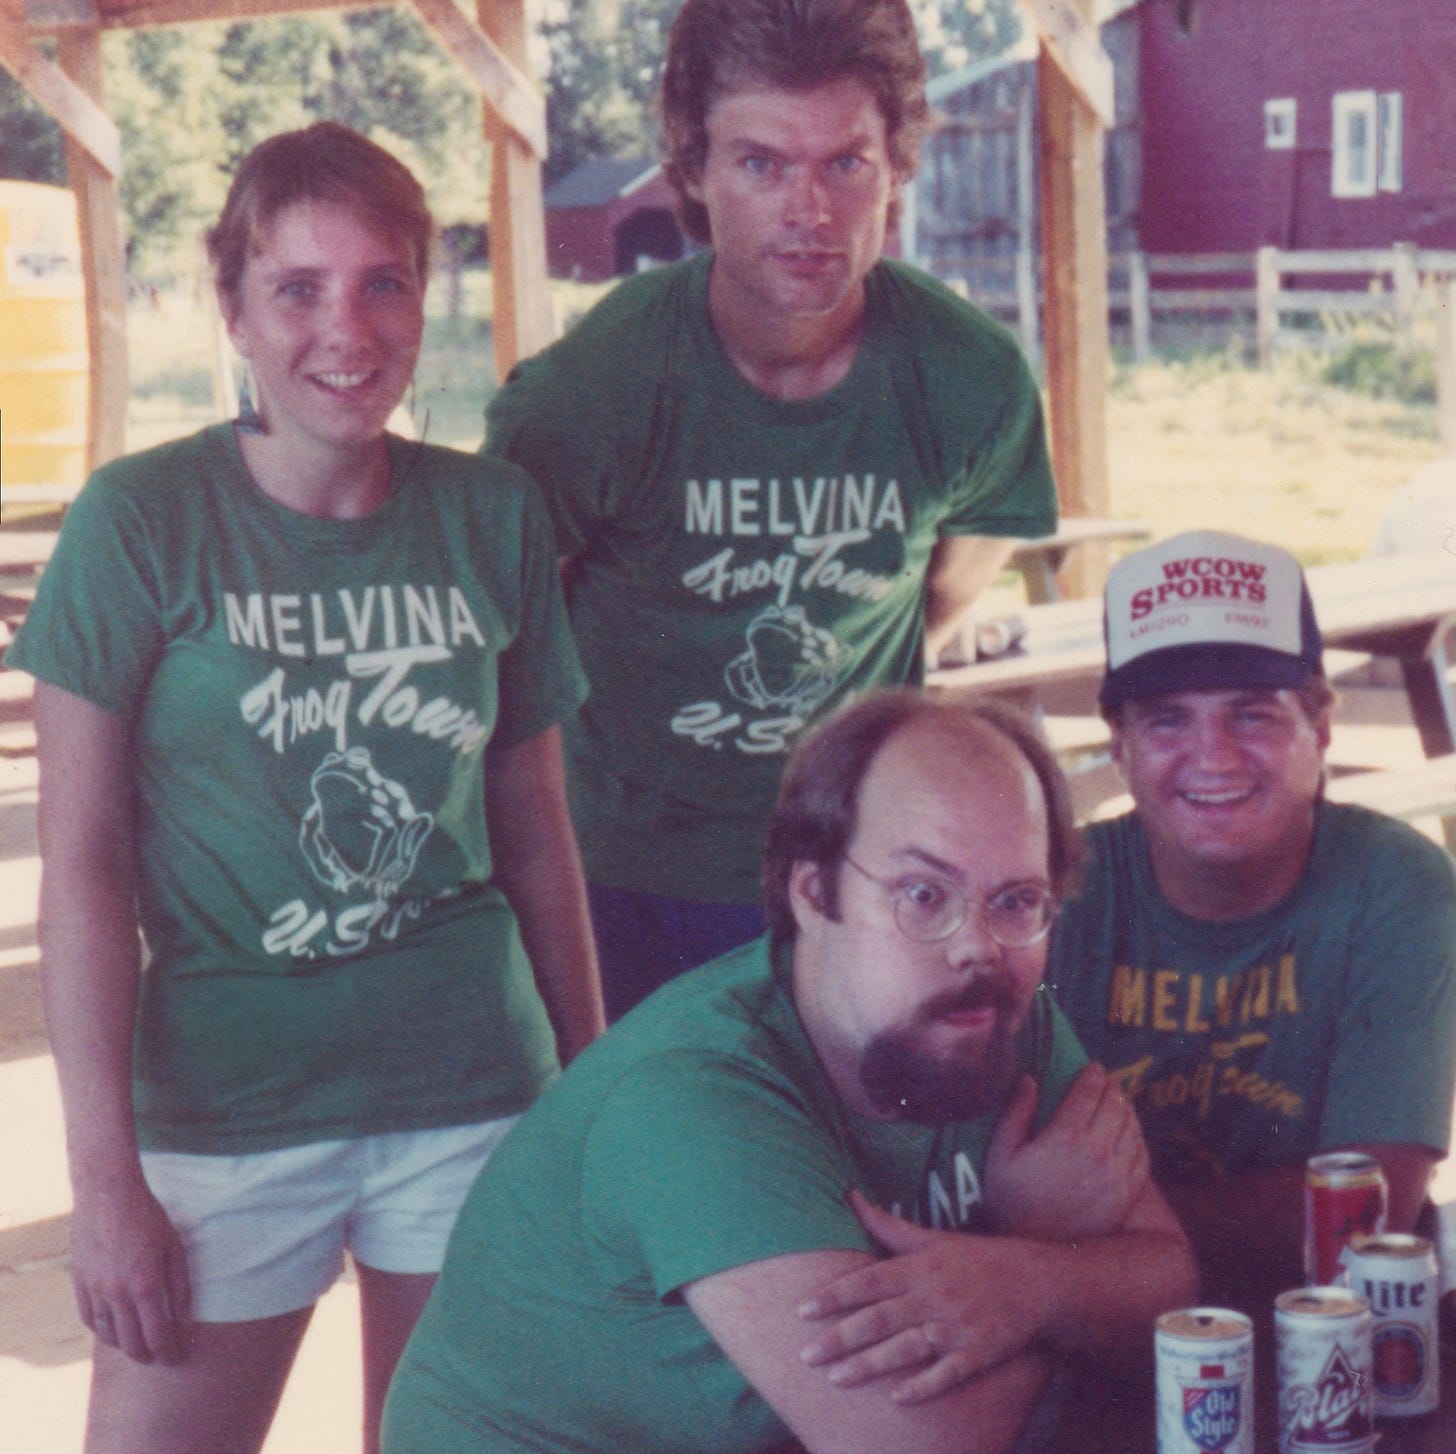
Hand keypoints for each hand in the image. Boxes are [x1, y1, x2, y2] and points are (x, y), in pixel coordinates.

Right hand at [69, 1169, 190, 1364]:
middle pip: (131, 1343)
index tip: (178, 1358)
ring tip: (139, 1347)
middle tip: (161, 1358)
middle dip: (148, 1356)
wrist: (107, 1195)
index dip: (169, 1352)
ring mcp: (95, 1291)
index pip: (158, 1335)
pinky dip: (103, 1331)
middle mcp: (117, 1294)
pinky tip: (114, 1330)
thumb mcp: (174, 1248)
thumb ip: (180, 1287)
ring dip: (125, 1346)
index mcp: (145, 1285)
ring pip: (108, 1335)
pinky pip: (90, 1319)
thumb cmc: (148, 1217)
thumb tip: (184, 1320)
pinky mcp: (79, 1284)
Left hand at [796, 1191, 1042, 1404]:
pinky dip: (923, 1386)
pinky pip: (948, 1373)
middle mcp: (934, 1296)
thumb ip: (887, 1224)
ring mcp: (957, 1326)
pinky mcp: (980, 1353)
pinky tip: (896, 1398)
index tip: (801, 1310)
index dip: (833, 1295)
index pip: (868, 1281)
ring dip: (869, 1365)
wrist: (1038, 1282)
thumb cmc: (977, 1259)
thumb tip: (849, 1194)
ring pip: (906, 1348)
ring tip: (835, 1378)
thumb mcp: (932, 1238)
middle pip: (879, 1319)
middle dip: (840, 1338)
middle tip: (805, 1354)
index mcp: (919, 1267)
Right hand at [983, 1066, 1147, 1240]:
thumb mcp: (1001, 1154)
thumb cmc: (1011, 1200)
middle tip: (1107, 1081)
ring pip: (1132, 1129)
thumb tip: (1030, 1080)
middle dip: (1112, 1088)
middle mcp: (1096, 1153)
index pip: (1088, 1094)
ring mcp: (1116, 1175)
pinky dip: (1139, 1137)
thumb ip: (1015, 1113)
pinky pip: (1143, 1156)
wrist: (1036, 1251)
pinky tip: (1130, 1132)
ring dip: (1127, 1109)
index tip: (1093, 1067)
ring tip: (1119, 1101)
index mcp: (1064, 1138)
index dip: (1093, 1076)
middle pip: (1114, 1107)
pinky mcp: (1127, 1195)